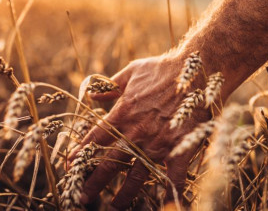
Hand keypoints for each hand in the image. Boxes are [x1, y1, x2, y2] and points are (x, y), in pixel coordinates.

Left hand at [73, 53, 209, 209]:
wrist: (197, 70)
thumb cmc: (164, 69)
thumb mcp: (131, 72)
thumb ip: (110, 86)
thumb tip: (92, 95)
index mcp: (122, 114)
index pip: (94, 139)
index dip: (80, 154)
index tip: (70, 166)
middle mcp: (136, 133)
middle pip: (109, 164)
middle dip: (93, 183)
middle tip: (81, 197)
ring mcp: (158, 144)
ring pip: (136, 177)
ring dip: (124, 195)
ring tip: (114, 206)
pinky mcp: (179, 149)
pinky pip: (173, 177)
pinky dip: (170, 193)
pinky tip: (166, 205)